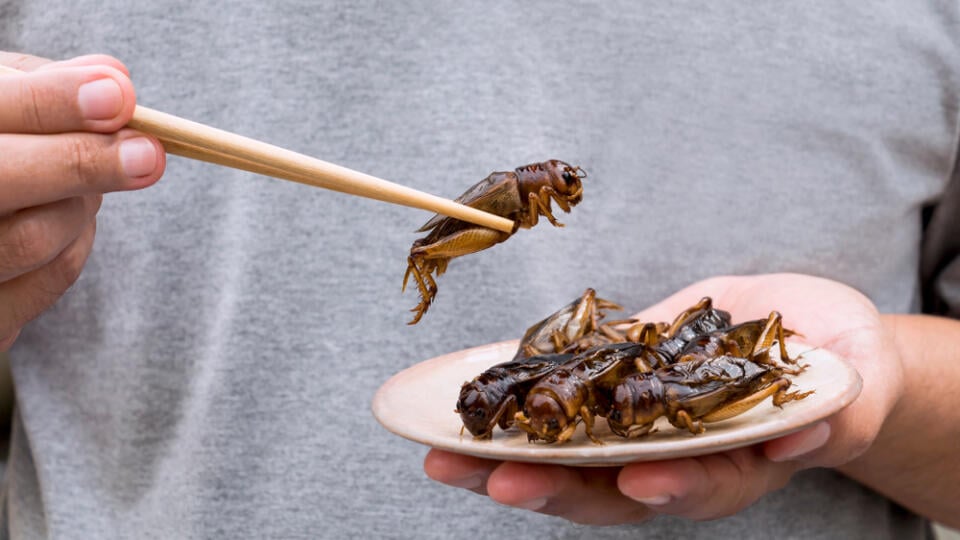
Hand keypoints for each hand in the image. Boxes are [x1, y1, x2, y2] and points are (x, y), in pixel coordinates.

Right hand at [0, 52, 164, 350]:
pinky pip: (52, 278)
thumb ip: (46, 85)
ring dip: (85, 201)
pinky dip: (79, 240)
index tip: (119, 96)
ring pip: (37, 236)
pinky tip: (70, 217)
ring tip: (92, 174)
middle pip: (2, 179)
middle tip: (150, 154)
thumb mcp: (0, 101)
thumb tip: (115, 80)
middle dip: (84, 163)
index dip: (52, 102)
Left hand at [424, 273, 902, 523]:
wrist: (808, 335)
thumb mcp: (853, 381)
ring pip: (568, 453)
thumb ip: (836, 409)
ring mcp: (638, 424)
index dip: (670, 487)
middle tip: (492, 477)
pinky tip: (466, 395)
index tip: (636, 481)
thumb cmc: (843, 364)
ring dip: (507, 454)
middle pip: (610, 486)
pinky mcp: (613, 385)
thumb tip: (801, 432)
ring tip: (446, 454)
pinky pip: (559, 399)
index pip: (700, 488)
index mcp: (736, 465)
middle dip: (551, 485)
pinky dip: (513, 400)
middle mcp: (677, 457)